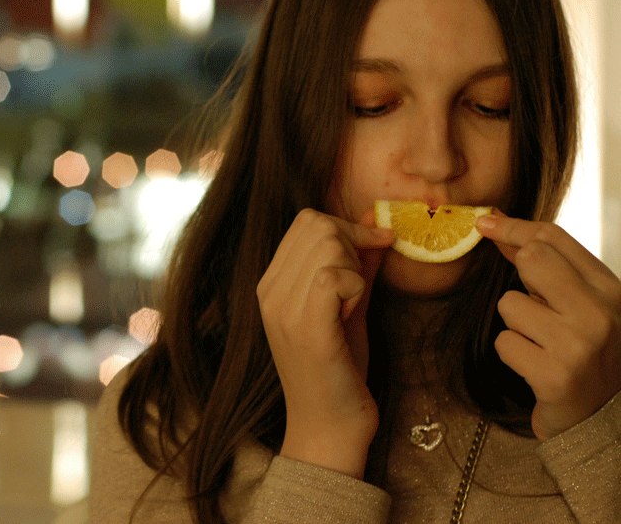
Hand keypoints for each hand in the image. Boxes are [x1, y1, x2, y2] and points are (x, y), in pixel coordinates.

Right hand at [257, 208, 393, 477]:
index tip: (374, 248)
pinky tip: (352, 315)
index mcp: (271, 283)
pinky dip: (357, 289)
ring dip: (354, 268)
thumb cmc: (340, 368)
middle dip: (353, 242)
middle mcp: (269, 291)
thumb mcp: (350, 305)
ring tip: (352, 304)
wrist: (329, 427)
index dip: (347, 226)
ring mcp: (283, 308)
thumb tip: (378, 220)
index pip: (306, 220)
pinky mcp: (306, 328)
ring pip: (328, 244)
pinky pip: (335, 277)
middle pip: (318, 225)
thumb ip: (358, 263)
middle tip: (361, 283)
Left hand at [477, 212, 620, 439]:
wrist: (604, 420)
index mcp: (611, 289)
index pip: (555, 239)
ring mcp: (579, 345)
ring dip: (517, 325)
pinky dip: (513, 354)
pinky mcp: (555, 376)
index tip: (485, 222)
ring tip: (542, 344)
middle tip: (535, 307)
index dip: (514, 226)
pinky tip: (537, 366)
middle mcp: (601, 313)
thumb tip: (496, 224)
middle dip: (521, 280)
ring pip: (510, 304)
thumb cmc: (587, 354)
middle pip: (533, 259)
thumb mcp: (579, 303)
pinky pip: (505, 343)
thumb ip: (544, 266)